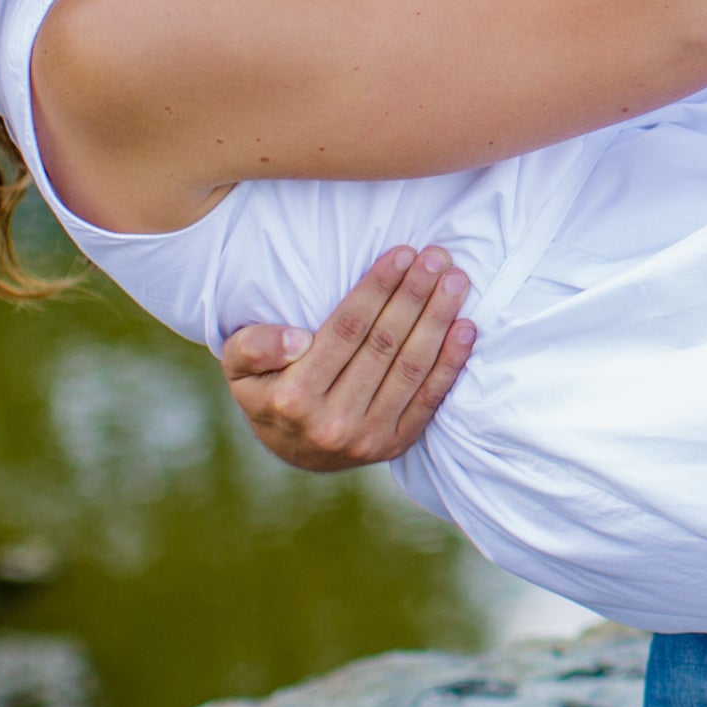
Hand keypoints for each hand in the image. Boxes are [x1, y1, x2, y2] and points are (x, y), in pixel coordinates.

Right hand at [220, 246, 477, 472]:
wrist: (293, 451)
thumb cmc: (268, 391)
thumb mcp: (240, 369)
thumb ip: (254, 347)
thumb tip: (296, 339)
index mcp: (294, 398)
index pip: (346, 331)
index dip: (377, 290)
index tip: (403, 254)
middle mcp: (333, 422)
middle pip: (384, 345)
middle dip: (414, 296)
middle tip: (438, 257)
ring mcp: (368, 438)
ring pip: (411, 369)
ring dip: (438, 321)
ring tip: (456, 282)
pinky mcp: (396, 445)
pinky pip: (429, 399)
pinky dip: (451, 363)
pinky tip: (466, 327)